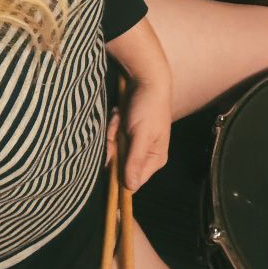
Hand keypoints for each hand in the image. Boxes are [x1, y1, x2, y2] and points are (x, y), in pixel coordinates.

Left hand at [106, 76, 171, 191]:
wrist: (146, 79)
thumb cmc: (148, 108)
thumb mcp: (140, 135)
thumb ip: (135, 161)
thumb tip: (130, 189)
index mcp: (155, 159)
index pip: (133, 181)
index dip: (119, 173)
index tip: (114, 155)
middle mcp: (146, 155)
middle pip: (119, 165)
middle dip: (114, 147)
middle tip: (119, 129)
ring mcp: (135, 143)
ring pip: (113, 151)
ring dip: (112, 134)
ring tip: (120, 118)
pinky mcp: (126, 132)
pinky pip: (112, 138)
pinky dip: (112, 126)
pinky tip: (118, 114)